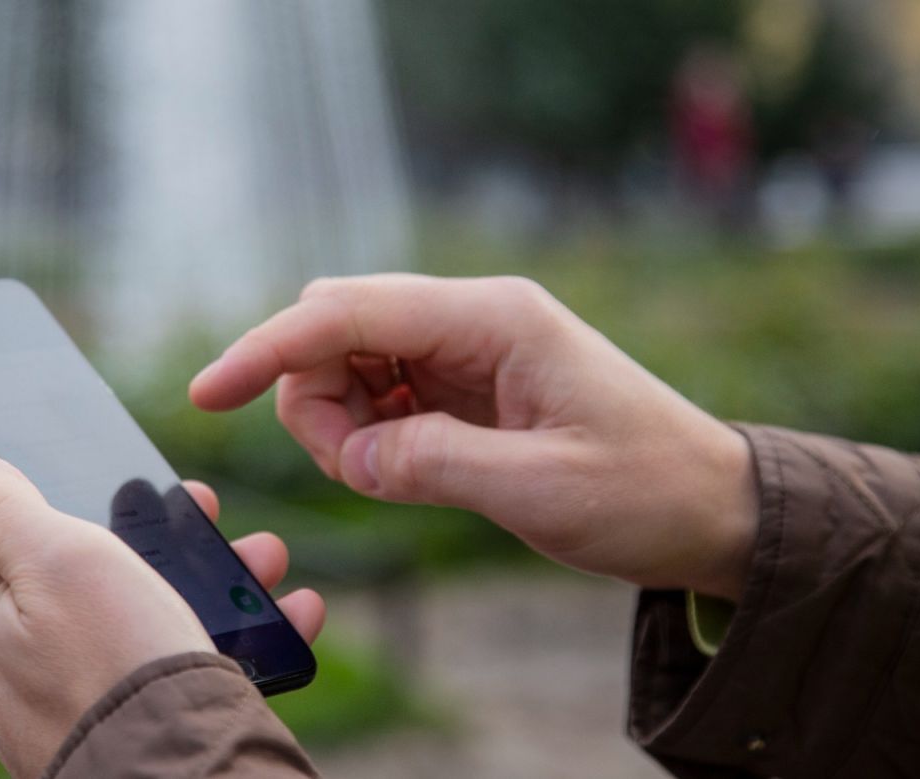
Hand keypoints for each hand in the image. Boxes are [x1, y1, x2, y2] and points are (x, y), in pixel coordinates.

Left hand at [0, 451, 324, 778]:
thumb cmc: (122, 673)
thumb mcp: (61, 564)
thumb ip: (4, 509)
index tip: (6, 429)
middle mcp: (3, 648)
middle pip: (45, 548)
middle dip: (122, 511)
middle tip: (190, 499)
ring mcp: (59, 686)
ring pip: (121, 598)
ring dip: (191, 565)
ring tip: (257, 556)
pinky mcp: (116, 716)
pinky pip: (162, 654)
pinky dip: (219, 626)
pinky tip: (280, 611)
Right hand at [191, 273, 757, 600]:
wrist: (711, 508)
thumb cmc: (646, 492)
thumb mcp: (539, 489)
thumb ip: (431, 465)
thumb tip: (351, 454)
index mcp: (494, 318)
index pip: (349, 311)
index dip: (269, 349)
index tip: (208, 394)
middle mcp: (474, 319)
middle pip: (339, 326)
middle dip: (312, 395)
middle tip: (358, 469)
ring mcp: (468, 349)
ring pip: (353, 362)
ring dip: (341, 420)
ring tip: (397, 475)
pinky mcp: (467, 386)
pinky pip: (384, 394)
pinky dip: (370, 433)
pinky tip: (408, 467)